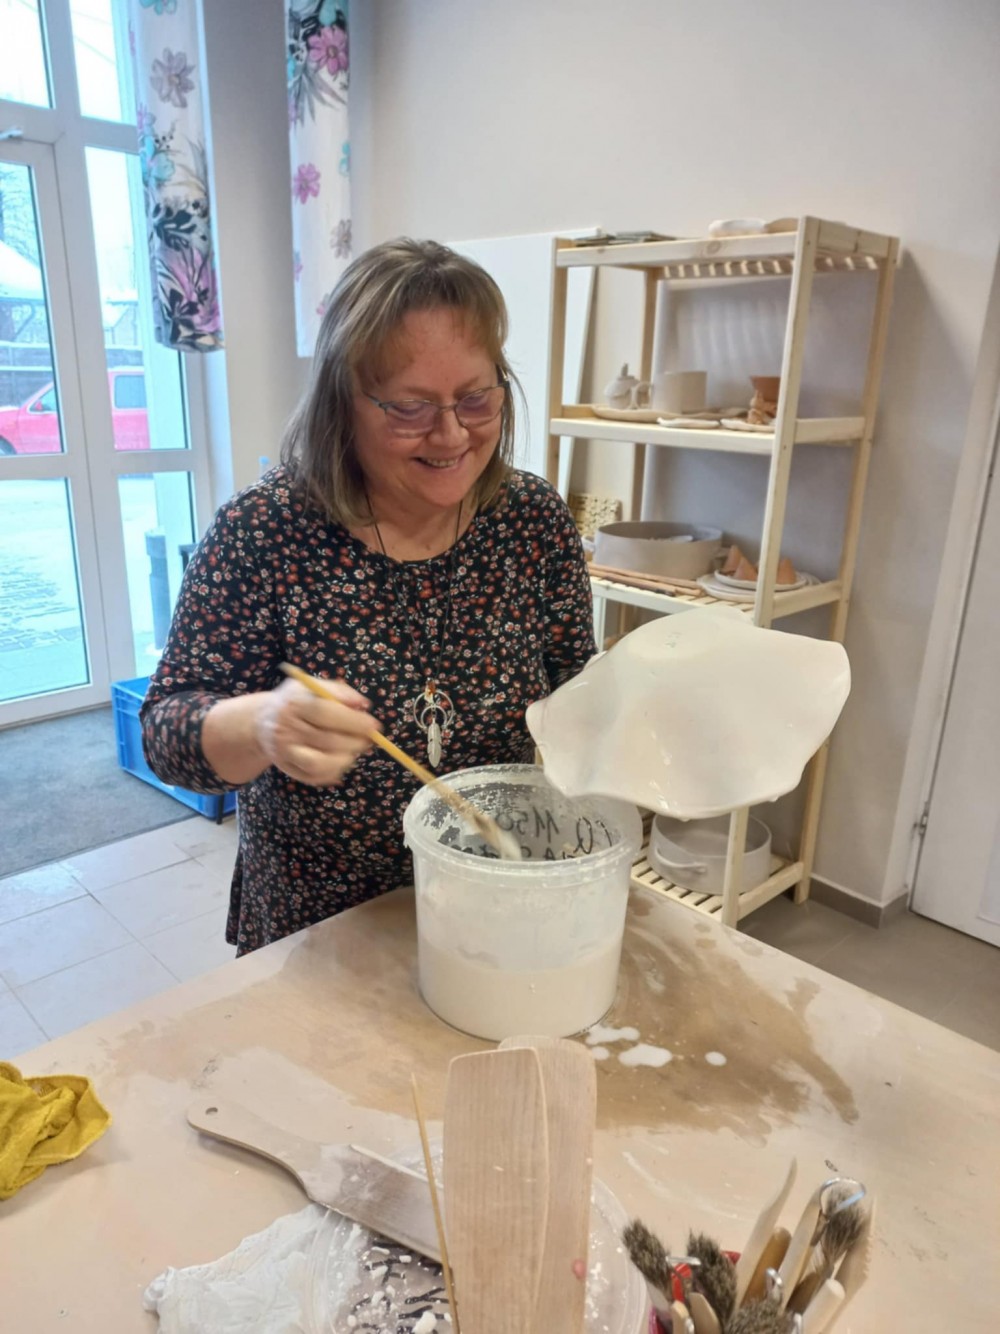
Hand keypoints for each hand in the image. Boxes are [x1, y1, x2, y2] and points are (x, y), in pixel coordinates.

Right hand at [255, 677, 377, 786]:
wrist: (262, 721)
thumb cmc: (297, 701)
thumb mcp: (313, 686)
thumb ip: (339, 691)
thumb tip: (363, 705)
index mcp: (293, 703)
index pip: (325, 713)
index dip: (353, 721)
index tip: (374, 725)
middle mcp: (285, 729)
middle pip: (327, 740)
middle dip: (356, 742)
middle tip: (368, 738)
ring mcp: (284, 752)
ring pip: (321, 763)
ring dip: (346, 758)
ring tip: (353, 749)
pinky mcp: (288, 769)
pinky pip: (316, 777)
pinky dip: (335, 770)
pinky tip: (341, 758)